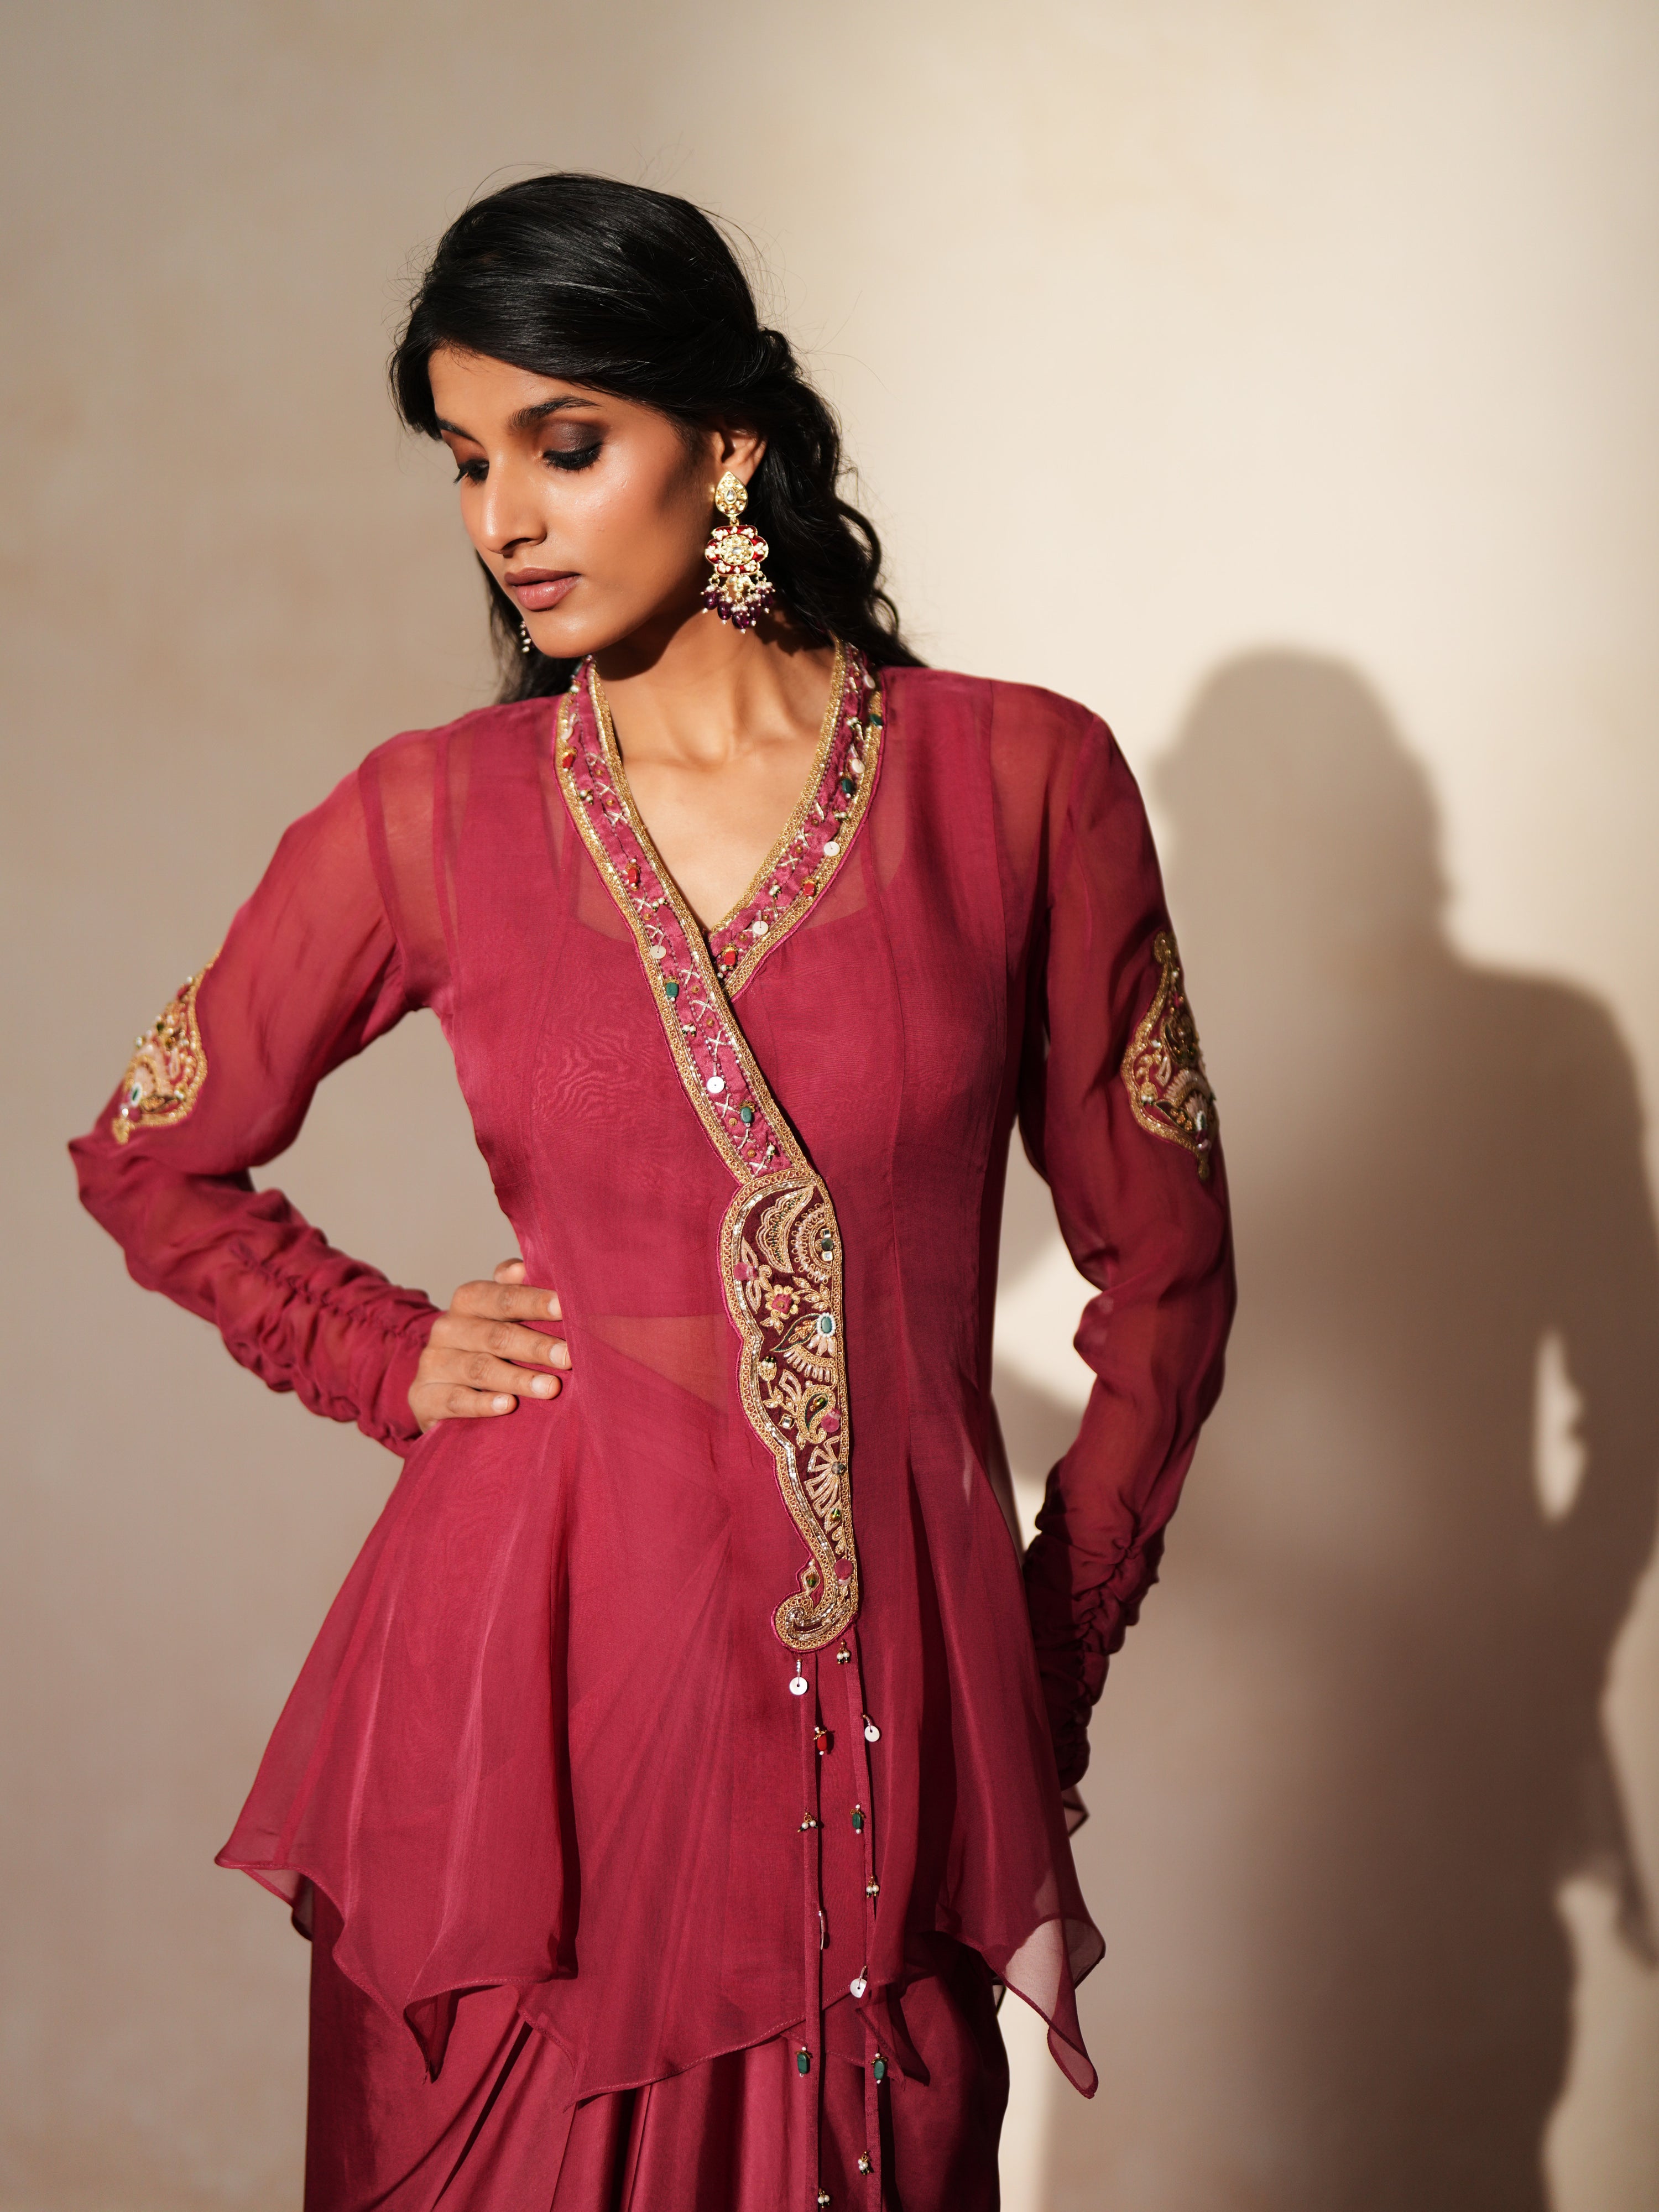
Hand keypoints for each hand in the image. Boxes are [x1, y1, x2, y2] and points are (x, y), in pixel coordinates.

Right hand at [409, 1258, 568, 1432]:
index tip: (565, 1307)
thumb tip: (525, 1268)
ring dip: (518, 1379)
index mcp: (469, 1301)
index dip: (534, 1301)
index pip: (503, 1298)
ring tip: (550, 1388)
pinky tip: (508, 1406)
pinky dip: (483, 1404)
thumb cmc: (486, 1346)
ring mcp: (434, 1362)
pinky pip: (456, 1401)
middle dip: (535, 1346)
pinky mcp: (425, 1397)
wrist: (441, 1390)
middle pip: (495, 1335)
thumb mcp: (501, 1317)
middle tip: (568, 1357)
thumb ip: (516, 1291)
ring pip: (480, 1369)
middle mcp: (448, 1327)